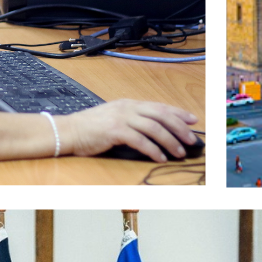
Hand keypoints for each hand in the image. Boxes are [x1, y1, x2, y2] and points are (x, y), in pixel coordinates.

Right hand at [61, 101, 199, 160]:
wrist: (68, 131)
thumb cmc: (90, 128)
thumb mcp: (115, 117)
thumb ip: (133, 120)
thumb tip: (155, 129)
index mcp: (129, 104)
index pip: (160, 106)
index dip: (178, 113)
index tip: (193, 120)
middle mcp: (127, 108)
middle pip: (161, 115)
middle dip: (180, 127)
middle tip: (191, 139)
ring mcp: (121, 118)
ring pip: (154, 128)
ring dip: (169, 141)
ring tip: (179, 152)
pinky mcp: (114, 131)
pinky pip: (140, 140)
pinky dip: (153, 150)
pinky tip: (160, 158)